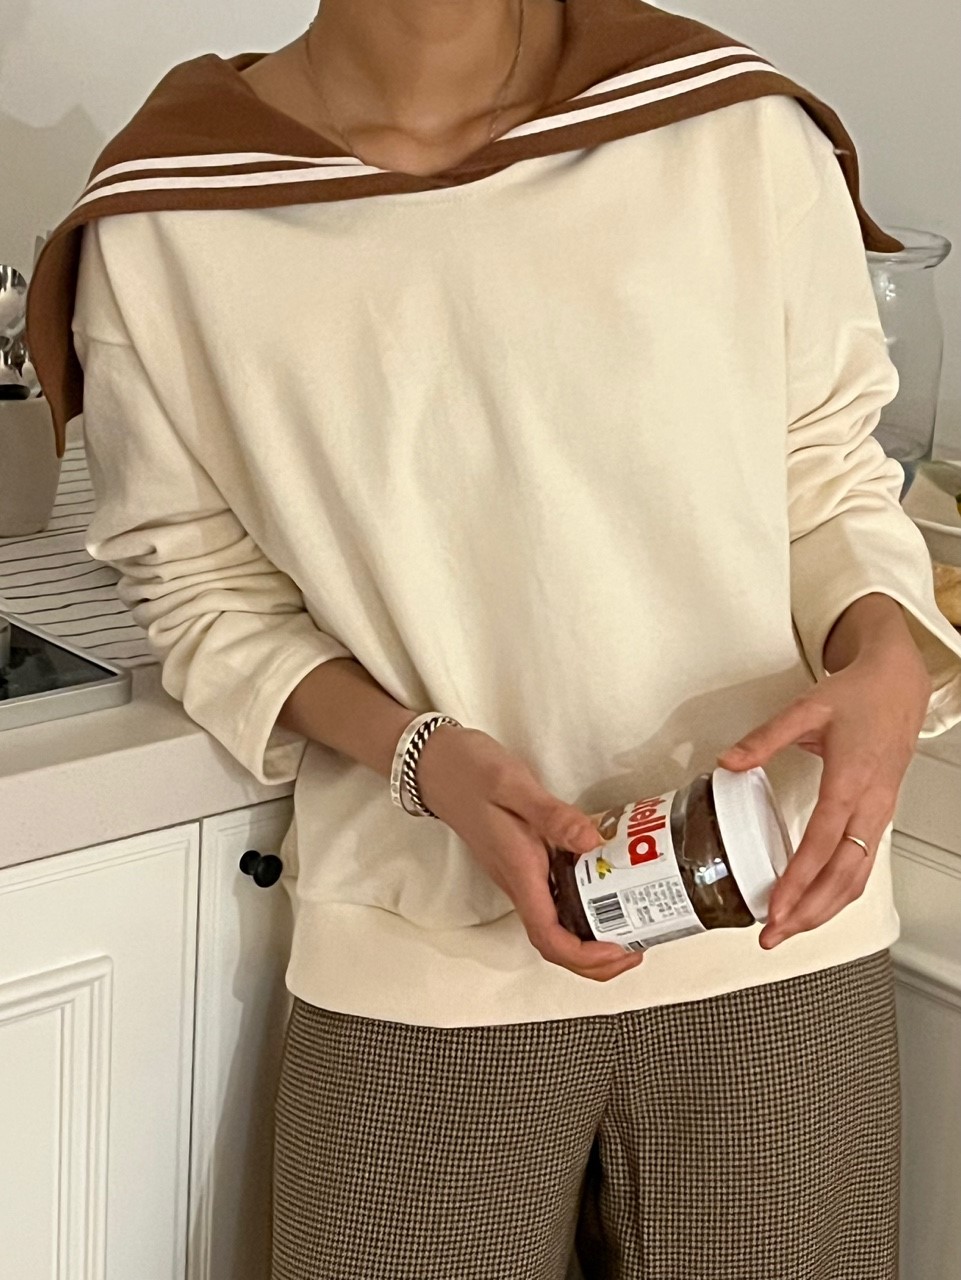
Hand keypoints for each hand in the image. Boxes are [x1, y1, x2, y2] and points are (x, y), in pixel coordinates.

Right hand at [416, 725, 643, 980]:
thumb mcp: (514, 786)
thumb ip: (553, 815)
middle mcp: (518, 883)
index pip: (549, 937)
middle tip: (637, 947)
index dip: (585, 955)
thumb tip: (593, 842)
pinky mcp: (523, 865)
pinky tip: (609, 888)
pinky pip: (555, 902)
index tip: (621, 949)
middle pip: (554, 946)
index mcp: (519, 872)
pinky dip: (584, 909)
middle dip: (595, 961)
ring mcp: (520, 877)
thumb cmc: (471, 773)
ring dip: (592, 941)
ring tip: (631, 926)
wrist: (437, 764)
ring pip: (555, 928)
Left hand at [717, 596, 930, 947]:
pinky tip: (816, 904)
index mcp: (851, 781)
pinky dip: (839, 892)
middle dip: (809, 912)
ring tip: (790, 929)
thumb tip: (729, 761)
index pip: (822, 844)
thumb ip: (764, 738)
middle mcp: (870, 805)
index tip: (776, 906)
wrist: (899, 683)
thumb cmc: (860, 696)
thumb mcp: (805, 708)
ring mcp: (880, 815)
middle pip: (844, 875)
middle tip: (774, 934)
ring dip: (825, 910)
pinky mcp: (879, 817)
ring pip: (858, 877)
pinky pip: (863, 865)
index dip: (799, 880)